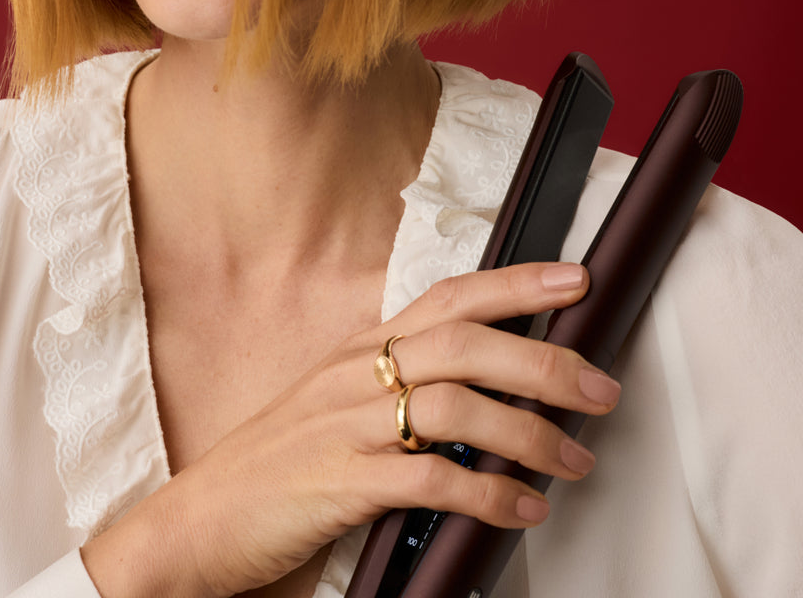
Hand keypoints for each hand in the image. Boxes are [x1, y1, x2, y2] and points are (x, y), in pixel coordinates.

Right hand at [81, 261, 619, 596]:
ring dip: (526, 434)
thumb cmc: (281, 462)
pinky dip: (487, 496)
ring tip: (574, 461)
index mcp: (361, 348)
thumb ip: (401, 386)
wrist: (200, 521)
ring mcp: (346, 425)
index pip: (449, 297)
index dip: (515, 284)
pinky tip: (522, 511)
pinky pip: (428, 481)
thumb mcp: (338, 404)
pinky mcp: (339, 481)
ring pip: (454, 408)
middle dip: (543, 363)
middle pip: (464, 344)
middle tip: (601, 390)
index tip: (575, 280)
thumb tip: (486, 391)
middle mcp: (357, 373)